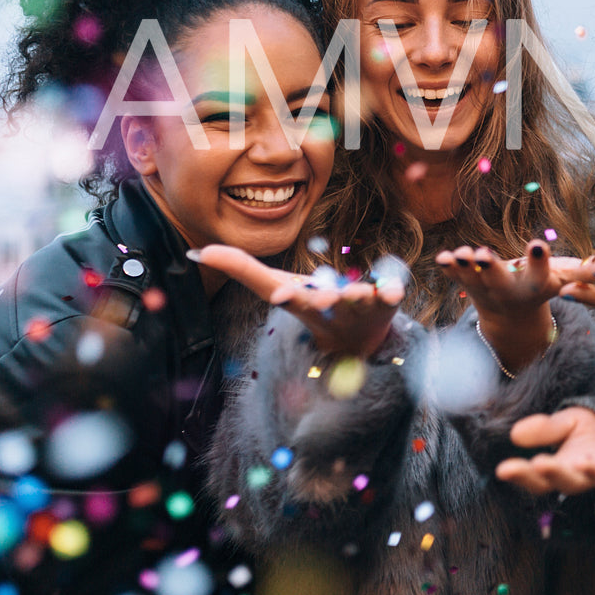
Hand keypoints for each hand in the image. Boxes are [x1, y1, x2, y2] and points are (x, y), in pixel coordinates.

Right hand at [188, 245, 402, 357]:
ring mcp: (361, 306)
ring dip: (360, 296)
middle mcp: (332, 308)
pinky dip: (393, 292)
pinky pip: (392, 296)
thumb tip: (199, 252)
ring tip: (362, 292)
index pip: (291, 298)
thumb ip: (243, 269)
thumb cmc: (312, 305)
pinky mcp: (387, 302)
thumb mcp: (278, 286)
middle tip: (324, 299)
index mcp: (305, 304)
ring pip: (361, 301)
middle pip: (327, 303)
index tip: (279, 293)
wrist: (358, 342)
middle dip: (324, 300)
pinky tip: (394, 288)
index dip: (284, 294)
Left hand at [435, 241, 576, 373]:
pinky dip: (450, 270)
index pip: (539, 276)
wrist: (514, 318)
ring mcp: (488, 293)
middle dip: (492, 269)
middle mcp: (512, 293)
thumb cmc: (544, 287)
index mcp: (538, 289)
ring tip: (460, 254)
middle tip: (483, 255)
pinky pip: (458, 279)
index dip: (538, 261)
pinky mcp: (470, 288)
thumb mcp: (564, 280)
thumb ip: (582, 271)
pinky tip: (441, 259)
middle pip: (502, 283)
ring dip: (466, 268)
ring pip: (475, 282)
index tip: (537, 243)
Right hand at [496, 406, 594, 493]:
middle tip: (542, 464)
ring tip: (585, 462)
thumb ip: (546, 430)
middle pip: (572, 482)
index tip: (503, 469)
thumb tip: (515, 433)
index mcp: (570, 466)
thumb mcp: (570, 422)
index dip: (523, 475)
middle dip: (557, 474)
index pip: (542, 478)